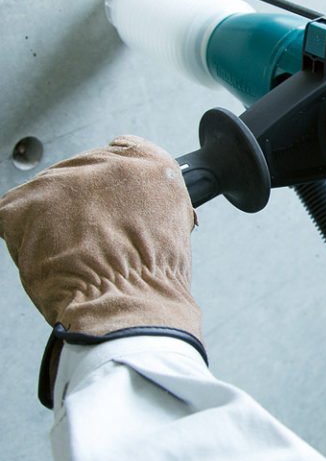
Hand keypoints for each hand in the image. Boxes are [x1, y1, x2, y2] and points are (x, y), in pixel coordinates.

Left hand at [0, 136, 201, 402]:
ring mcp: (64, 179)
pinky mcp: (26, 203)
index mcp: (151, 163)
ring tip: (77, 256)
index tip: (112, 209)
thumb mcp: (174, 227)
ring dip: (53, 225)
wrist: (131, 304)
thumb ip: (150, 205)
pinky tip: (54, 258)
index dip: (113, 191)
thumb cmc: (155, 278)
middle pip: (79, 178)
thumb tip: (131, 209)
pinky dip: (26, 241)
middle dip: (81, 209)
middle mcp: (107, 161)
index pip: (120, 156)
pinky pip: (13, 217)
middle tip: (94, 242)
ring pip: (46, 196)